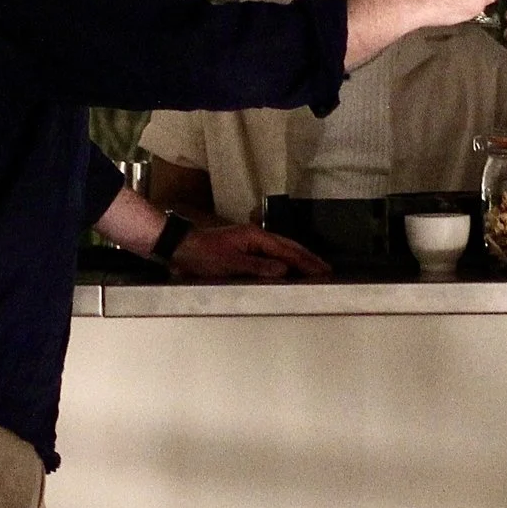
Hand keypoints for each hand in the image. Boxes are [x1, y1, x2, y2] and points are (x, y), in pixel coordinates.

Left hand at [166, 223, 330, 280]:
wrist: (180, 247)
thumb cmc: (202, 255)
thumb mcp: (230, 263)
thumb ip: (258, 267)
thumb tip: (284, 270)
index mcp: (256, 237)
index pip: (288, 251)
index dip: (307, 262)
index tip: (323, 271)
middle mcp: (256, 236)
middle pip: (289, 247)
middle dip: (309, 259)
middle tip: (326, 270)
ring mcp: (250, 241)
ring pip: (282, 250)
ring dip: (299, 259)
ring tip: (314, 269)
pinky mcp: (244, 248)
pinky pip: (271, 254)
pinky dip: (285, 261)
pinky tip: (288, 268)